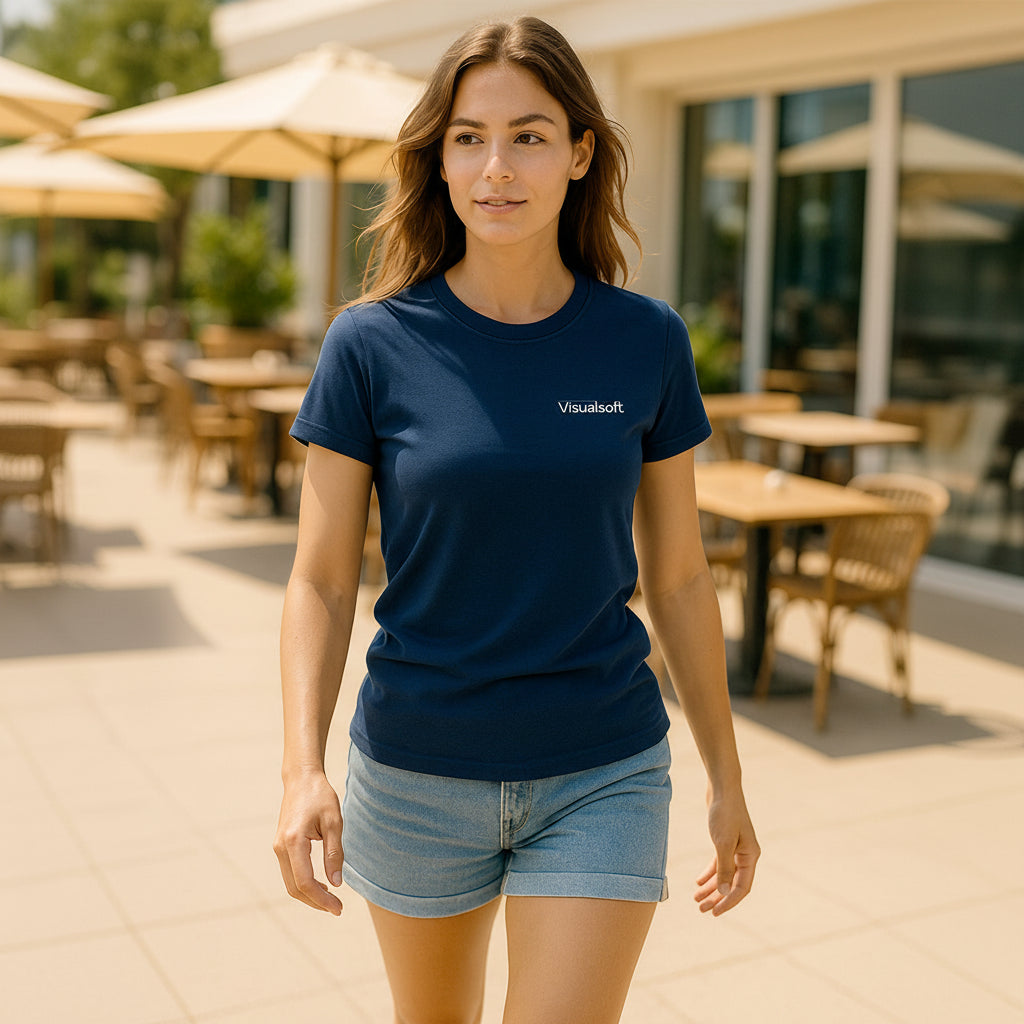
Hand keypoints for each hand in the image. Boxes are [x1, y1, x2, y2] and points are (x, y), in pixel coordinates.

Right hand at [273, 770, 344, 914]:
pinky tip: (321, 885)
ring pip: (290, 883)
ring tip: (331, 900)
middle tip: (337, 908)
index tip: (339, 908)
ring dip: (309, 895)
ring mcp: (278, 847)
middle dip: (316, 902)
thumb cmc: (320, 796)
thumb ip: (334, 853)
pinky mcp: (281, 846)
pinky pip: (290, 873)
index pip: (305, 882)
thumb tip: (337, 883)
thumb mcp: (334, 822)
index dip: (322, 900)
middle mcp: (281, 848)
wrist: (301, 779)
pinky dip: (304, 884)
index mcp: (293, 842)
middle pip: (294, 888)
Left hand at [694, 789, 758, 915]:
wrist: (722, 788)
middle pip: (732, 884)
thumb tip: (723, 893)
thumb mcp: (723, 843)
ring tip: (696, 900)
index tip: (715, 913)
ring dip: (711, 888)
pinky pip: (719, 863)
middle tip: (701, 910)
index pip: (741, 887)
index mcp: (751, 856)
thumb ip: (724, 868)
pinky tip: (698, 881)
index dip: (729, 902)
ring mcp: (736, 848)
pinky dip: (709, 873)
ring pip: (724, 875)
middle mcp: (746, 854)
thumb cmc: (725, 813)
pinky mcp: (725, 841)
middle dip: (717, 898)